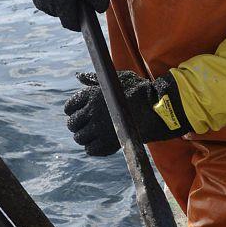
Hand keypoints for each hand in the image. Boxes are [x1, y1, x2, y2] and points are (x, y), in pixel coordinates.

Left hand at [63, 71, 189, 156]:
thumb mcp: (116, 79)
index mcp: (92, 95)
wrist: (155, 108)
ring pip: (79, 138)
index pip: (69, 107)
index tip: (82, 113)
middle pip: (72, 124)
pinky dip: (93, 148)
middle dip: (78, 125)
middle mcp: (92, 112)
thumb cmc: (138, 91)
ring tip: (95, 135)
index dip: (73, 111)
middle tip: (88, 126)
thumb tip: (79, 76)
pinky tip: (101, 143)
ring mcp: (99, 129)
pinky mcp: (107, 143)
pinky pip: (90, 150)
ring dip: (85, 137)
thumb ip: (95, 79)